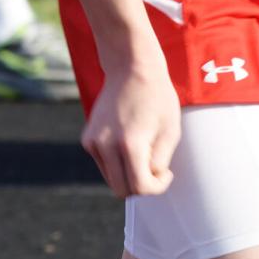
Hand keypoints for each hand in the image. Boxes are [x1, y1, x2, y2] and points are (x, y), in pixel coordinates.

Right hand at [82, 58, 180, 197]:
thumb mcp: (171, 129)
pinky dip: (118, 161)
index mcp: (130, 144)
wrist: (132, 70)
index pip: (140, 187)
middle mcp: (106, 146)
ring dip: (129, 173)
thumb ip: (160, 160)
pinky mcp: (87, 139)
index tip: (166, 173)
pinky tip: (130, 139)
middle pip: (122, 189)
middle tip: (157, 168)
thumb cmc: (157, 97)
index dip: (157, 187)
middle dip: (141, 185)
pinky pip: (104, 163)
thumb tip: (149, 182)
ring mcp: (93, 143)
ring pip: (111, 178)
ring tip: (146, 149)